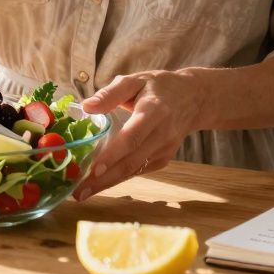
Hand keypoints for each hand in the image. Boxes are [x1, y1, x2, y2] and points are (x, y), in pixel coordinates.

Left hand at [73, 70, 204, 200]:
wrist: (194, 99)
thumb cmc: (158, 86)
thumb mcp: (135, 80)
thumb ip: (111, 93)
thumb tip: (86, 106)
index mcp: (154, 111)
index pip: (132, 137)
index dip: (114, 155)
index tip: (94, 169)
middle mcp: (162, 134)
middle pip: (132, 160)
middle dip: (105, 179)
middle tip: (80, 192)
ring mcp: (165, 149)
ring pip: (134, 170)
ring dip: (108, 183)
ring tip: (83, 193)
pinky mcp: (164, 159)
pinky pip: (138, 170)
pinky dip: (119, 178)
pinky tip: (99, 184)